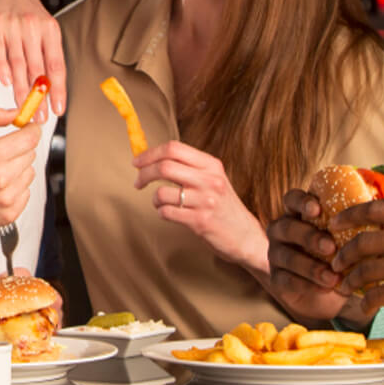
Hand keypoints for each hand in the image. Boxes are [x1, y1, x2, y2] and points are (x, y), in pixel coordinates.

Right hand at [0, 0, 66, 113]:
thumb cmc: (25, 10)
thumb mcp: (42, 25)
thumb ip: (45, 52)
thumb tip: (50, 86)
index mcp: (50, 29)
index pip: (56, 65)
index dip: (58, 89)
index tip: (58, 108)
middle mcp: (34, 27)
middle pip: (37, 68)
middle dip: (39, 96)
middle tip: (40, 117)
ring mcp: (14, 25)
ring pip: (18, 63)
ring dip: (21, 89)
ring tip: (23, 108)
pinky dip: (2, 68)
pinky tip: (6, 83)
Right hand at [0, 104, 41, 236]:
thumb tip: (13, 114)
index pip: (30, 138)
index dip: (31, 130)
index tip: (28, 128)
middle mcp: (0, 178)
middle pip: (31, 153)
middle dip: (18, 148)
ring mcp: (6, 198)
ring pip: (30, 173)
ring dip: (17, 168)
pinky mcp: (9, 213)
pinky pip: (26, 192)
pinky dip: (15, 187)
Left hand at [134, 141, 266, 272]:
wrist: (246, 235)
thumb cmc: (223, 205)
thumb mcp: (212, 179)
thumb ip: (187, 167)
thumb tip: (151, 158)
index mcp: (211, 165)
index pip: (173, 148)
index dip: (150, 153)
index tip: (137, 162)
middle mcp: (210, 180)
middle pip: (164, 167)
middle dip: (144, 174)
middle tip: (138, 182)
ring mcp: (205, 201)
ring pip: (162, 192)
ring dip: (154, 199)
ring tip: (160, 203)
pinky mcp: (200, 221)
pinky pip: (166, 212)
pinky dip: (161, 212)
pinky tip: (169, 213)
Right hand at [265, 189, 357, 323]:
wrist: (328, 290)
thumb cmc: (341, 254)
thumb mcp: (349, 237)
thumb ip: (358, 225)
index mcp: (298, 214)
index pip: (292, 199)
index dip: (301, 202)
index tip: (317, 209)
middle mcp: (282, 231)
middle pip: (286, 227)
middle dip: (309, 237)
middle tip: (331, 247)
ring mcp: (276, 255)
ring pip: (286, 256)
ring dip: (310, 266)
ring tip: (333, 277)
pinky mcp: (277, 278)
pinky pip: (286, 279)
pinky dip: (307, 284)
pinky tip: (325, 288)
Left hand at [330, 201, 383, 327]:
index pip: (376, 209)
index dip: (349, 215)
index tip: (334, 223)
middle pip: (363, 242)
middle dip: (343, 254)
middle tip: (335, 262)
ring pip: (366, 270)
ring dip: (350, 280)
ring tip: (345, 286)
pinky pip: (377, 295)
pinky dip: (367, 302)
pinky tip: (365, 307)